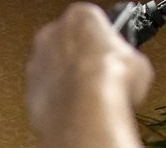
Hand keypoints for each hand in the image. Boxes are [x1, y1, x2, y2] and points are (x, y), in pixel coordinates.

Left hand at [26, 3, 152, 138]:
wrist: (85, 113)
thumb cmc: (109, 81)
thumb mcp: (136, 61)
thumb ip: (124, 57)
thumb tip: (128, 69)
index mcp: (78, 16)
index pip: (89, 21)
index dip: (100, 39)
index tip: (109, 49)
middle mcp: (50, 36)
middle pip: (64, 44)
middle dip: (78, 58)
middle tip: (99, 74)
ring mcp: (35, 66)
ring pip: (51, 70)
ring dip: (64, 80)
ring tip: (87, 95)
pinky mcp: (29, 94)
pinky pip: (44, 94)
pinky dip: (55, 101)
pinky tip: (74, 109)